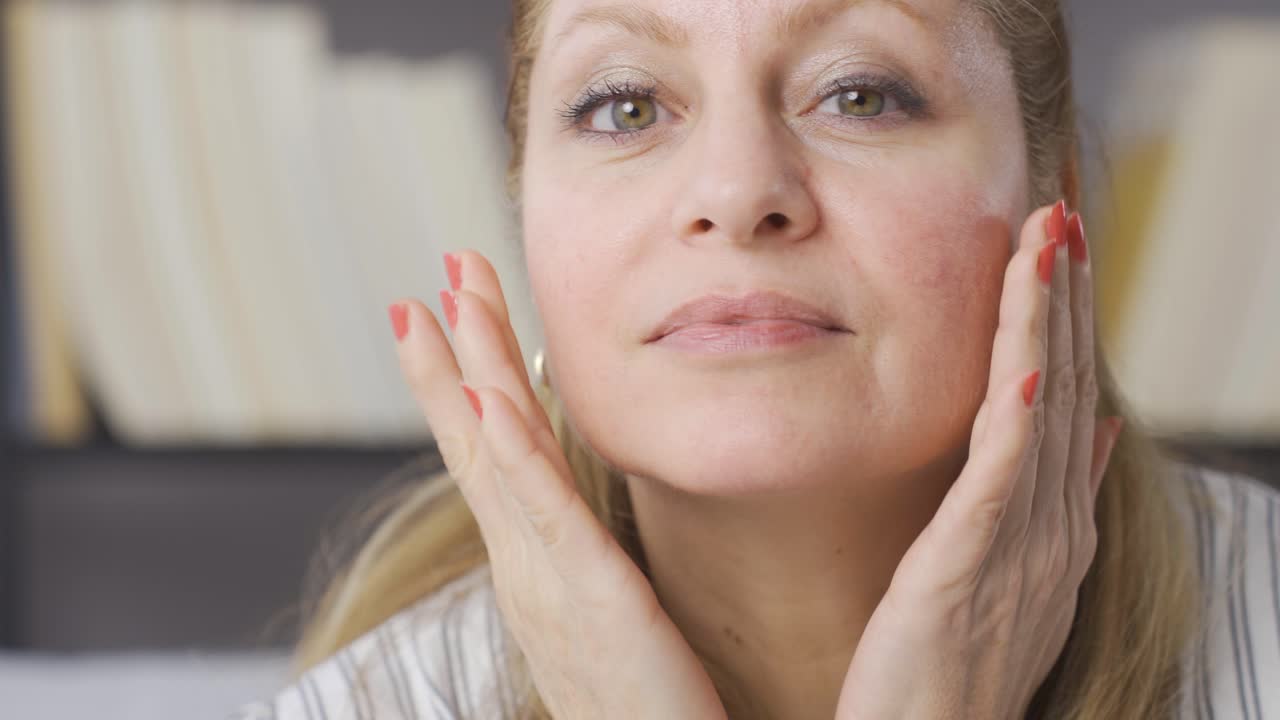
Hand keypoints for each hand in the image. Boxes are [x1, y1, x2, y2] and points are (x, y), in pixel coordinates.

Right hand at [388, 252, 727, 719]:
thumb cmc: (640, 704)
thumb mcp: (604, 614)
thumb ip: (588, 560)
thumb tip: (586, 516)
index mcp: (533, 560)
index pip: (491, 450)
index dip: (466, 376)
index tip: (454, 306)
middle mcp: (524, 563)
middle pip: (477, 437)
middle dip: (455, 349)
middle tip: (440, 268)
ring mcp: (547, 580)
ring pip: (497, 456)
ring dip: (467, 373)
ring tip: (442, 301)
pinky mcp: (591, 599)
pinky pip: (545, 516)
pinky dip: (510, 455)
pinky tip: (486, 400)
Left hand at [833, 202, 1124, 719]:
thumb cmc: (954, 665)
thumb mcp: (1012, 572)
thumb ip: (1043, 499)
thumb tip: (1078, 428)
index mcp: (1053, 525)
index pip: (1067, 399)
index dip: (1066, 320)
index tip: (1056, 249)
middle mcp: (1051, 527)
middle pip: (1066, 388)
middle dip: (1064, 299)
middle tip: (1060, 216)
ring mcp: (1021, 547)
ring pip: (1040, 413)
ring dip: (1045, 326)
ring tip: (1047, 245)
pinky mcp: (971, 567)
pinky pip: (1002, 480)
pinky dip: (1019, 419)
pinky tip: (1026, 365)